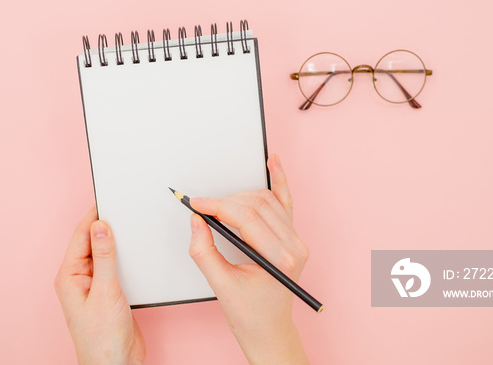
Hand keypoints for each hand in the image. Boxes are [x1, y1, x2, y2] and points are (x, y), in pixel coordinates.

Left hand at [54, 208, 145, 364]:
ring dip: (118, 242)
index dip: (94, 215)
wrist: (117, 364)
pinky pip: (117, 266)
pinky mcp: (111, 292)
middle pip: (93, 242)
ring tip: (132, 227)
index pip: (81, 236)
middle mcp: (80, 279)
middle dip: (108, 226)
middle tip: (124, 208)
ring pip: (106, 254)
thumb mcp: (106, 290)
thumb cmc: (102, 338)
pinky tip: (137, 252)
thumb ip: (105, 256)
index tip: (108, 199)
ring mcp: (96, 285)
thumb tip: (101, 225)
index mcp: (70, 276)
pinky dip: (126, 257)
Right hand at [188, 154, 309, 364]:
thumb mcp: (222, 285)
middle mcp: (294, 245)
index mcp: (280, 258)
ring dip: (240, 196)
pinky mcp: (291, 236)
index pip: (247, 218)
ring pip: (266, 200)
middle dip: (225, 202)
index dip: (218, 207)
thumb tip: (197, 222)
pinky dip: (279, 180)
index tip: (196, 204)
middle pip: (256, 205)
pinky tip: (274, 161)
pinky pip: (285, 201)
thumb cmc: (250, 314)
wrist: (269, 329)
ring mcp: (295, 239)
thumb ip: (205, 252)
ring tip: (217, 204)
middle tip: (201, 206)